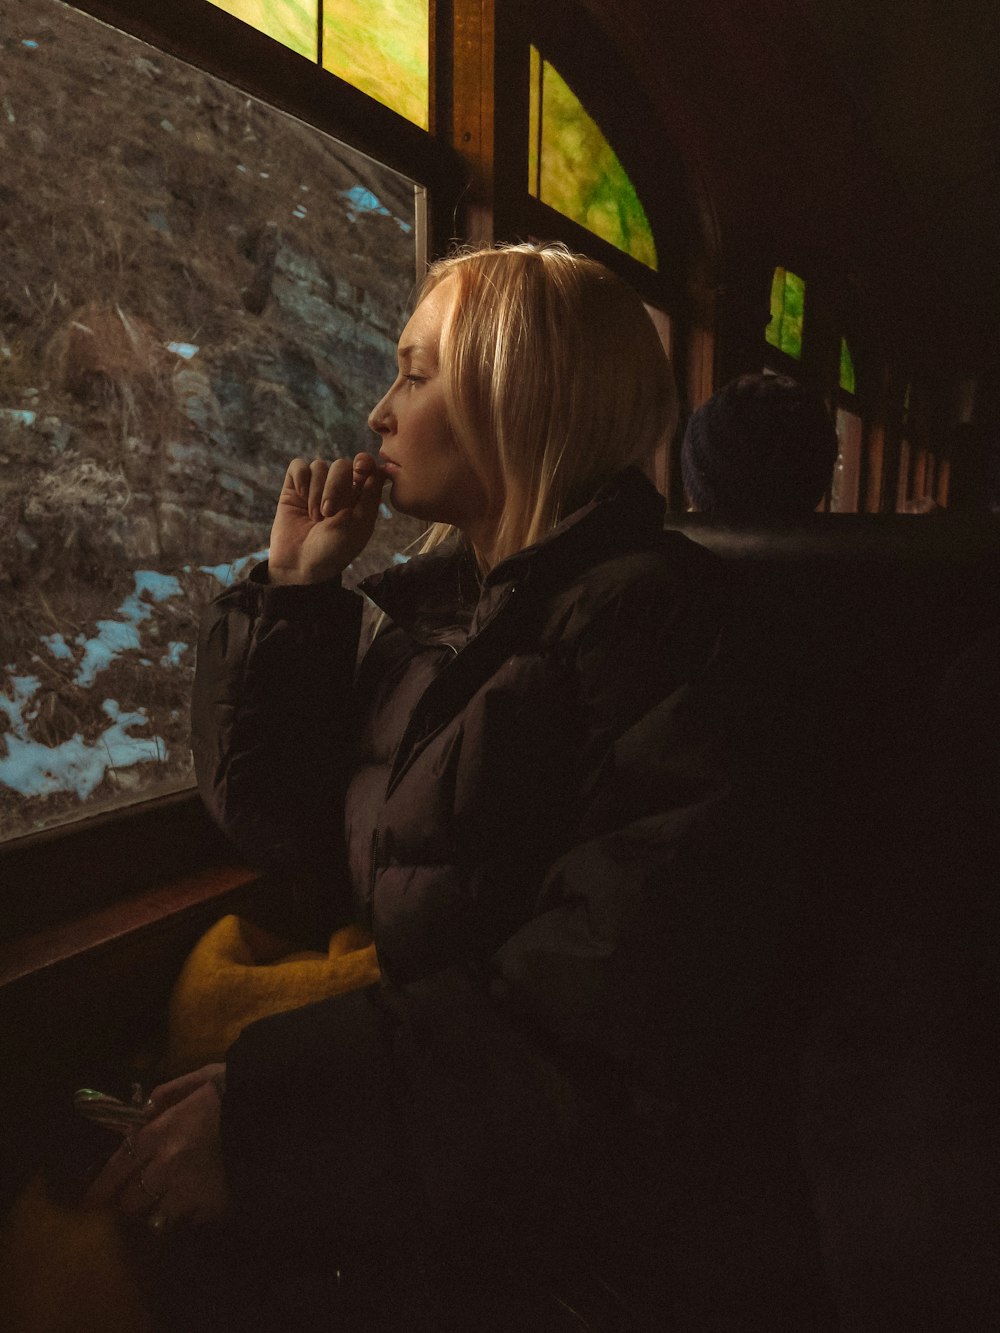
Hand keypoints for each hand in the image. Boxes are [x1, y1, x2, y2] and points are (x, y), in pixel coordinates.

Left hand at [85, 1063, 227, 1229]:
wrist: (279, 1109)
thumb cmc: (239, 1090)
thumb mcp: (203, 1077)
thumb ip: (170, 1092)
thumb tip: (144, 1109)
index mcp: (161, 1132)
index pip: (116, 1168)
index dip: (100, 1188)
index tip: (92, 1201)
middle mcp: (167, 1167)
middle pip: (131, 1203)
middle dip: (134, 1201)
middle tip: (143, 1195)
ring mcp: (189, 1191)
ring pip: (157, 1220)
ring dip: (161, 1213)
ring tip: (173, 1204)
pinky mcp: (213, 1208)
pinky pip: (191, 1222)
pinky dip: (193, 1215)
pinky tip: (204, 1200)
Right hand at [268, 452, 386, 584]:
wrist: (300, 565)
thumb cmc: (333, 551)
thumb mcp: (359, 526)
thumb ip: (370, 496)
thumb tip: (380, 469)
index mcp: (359, 497)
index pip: (366, 467)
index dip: (365, 462)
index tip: (361, 469)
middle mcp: (338, 489)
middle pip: (342, 465)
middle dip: (335, 486)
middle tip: (328, 512)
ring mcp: (315, 487)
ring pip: (319, 466)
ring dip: (316, 492)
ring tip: (314, 517)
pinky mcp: (293, 488)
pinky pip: (298, 466)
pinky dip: (300, 478)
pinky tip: (300, 497)